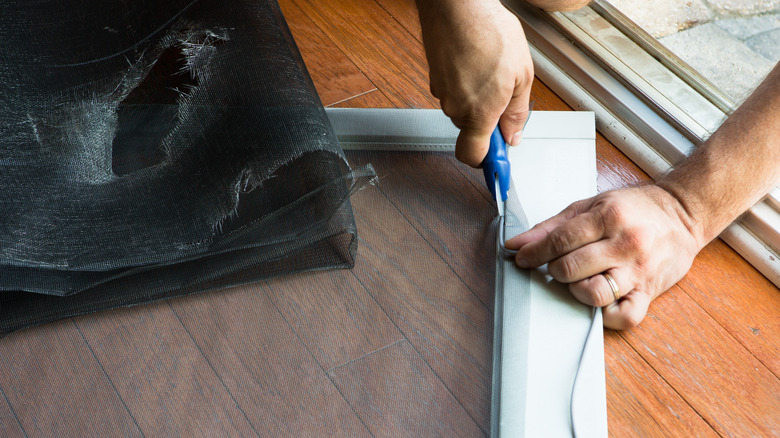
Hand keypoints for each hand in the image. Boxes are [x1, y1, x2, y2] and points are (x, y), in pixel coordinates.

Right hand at [417, 0, 532, 166]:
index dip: (485, 161)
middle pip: (470, 128)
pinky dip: (465, 81)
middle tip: (505, 95)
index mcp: (479, 113)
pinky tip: (476, 60)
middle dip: (487, 118)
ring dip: (477, 96)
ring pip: (462, 106)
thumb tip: (513, 135)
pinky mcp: (435, 76)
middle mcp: (455, 107)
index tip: (498, 160)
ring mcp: (441, 92)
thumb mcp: (521, 75)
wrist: (458, 5)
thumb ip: (516, 112)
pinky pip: (453, 89)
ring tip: (491, 68)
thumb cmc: (489, 33)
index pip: (472, 155)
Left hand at [505, 185, 702, 328]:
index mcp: (609, 217)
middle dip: (554, 270)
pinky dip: (605, 315)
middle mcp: (625, 244)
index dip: (534, 253)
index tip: (522, 258)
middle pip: (571, 269)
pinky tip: (599, 300)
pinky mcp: (650, 293)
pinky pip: (624, 317)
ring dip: (576, 290)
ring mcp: (639, 271)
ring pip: (593, 294)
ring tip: (578, 279)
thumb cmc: (634, 209)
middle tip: (556, 266)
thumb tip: (517, 244)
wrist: (683, 214)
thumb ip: (552, 226)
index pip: (559, 241)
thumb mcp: (591, 205)